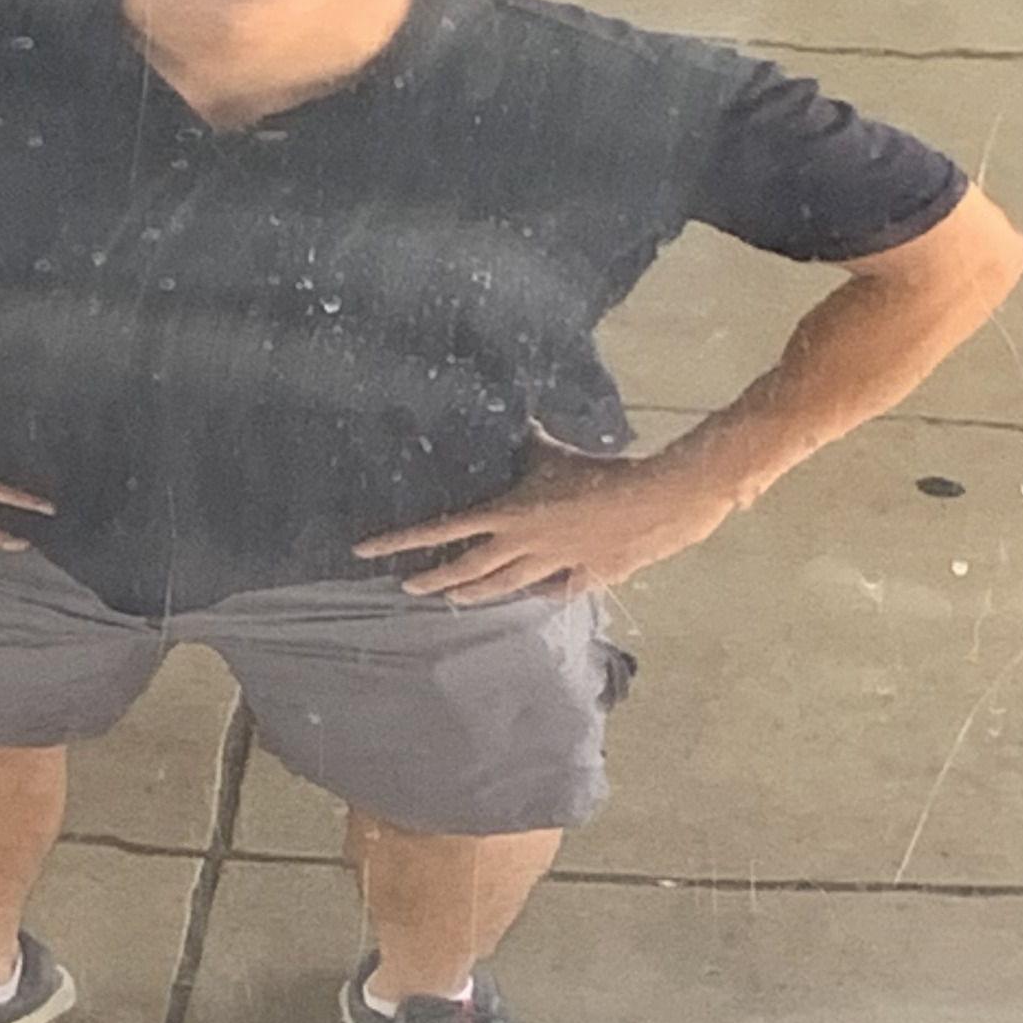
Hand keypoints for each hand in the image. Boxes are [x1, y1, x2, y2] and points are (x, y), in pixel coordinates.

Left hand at [356, 444, 735, 605]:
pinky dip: (539, 593)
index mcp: (508, 515)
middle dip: (434, 581)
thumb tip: (517, 421)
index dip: (399, 541)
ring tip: (453, 600)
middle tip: (408, 588)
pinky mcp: (584, 578)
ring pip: (502, 588)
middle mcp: (521, 548)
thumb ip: (530, 443)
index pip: (440, 530)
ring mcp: (551, 568)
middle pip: (466, 572)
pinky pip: (552, 590)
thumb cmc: (603, 471)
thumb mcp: (555, 452)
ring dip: (474, 595)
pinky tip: (532, 599)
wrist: (657, 501)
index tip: (364, 551)